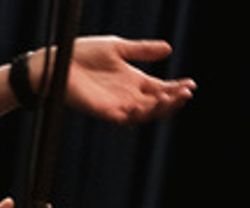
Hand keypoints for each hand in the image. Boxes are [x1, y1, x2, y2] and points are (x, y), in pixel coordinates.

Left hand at [40, 37, 194, 123]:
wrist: (58, 63)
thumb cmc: (83, 54)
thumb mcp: (117, 47)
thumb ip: (142, 50)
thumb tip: (168, 48)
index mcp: (135, 81)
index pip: (162, 88)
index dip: (177, 87)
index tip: (191, 83)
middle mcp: (131, 96)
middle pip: (160, 103)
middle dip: (175, 98)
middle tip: (186, 92)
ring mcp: (121, 106)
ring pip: (149, 113)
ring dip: (163, 107)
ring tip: (172, 97)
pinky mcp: (109, 112)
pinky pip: (129, 118)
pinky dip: (141, 113)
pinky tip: (150, 104)